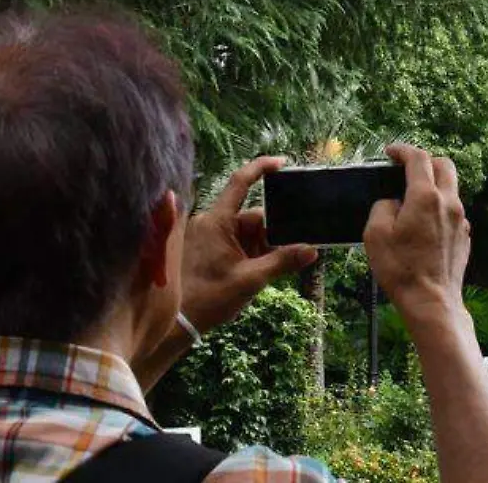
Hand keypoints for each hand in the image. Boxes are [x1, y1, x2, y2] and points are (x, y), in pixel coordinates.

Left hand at [179, 156, 318, 332]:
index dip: (262, 168)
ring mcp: (206, 237)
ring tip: (272, 270)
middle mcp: (210, 223)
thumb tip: (312, 250)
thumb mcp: (250, 280)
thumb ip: (282, 262)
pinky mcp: (205, 251)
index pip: (240, 182)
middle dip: (273, 234)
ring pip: (244, 234)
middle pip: (251, 217)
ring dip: (261, 248)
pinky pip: (234, 245)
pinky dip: (249, 255)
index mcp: (217, 221)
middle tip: (292, 251)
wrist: (175, 324)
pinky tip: (258, 272)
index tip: (282, 163)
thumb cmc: (207, 298)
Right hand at [365, 143, 470, 327]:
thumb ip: (383, 206)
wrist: (431, 301)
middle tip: (406, 169)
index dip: (403, 150)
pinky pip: (453, 211)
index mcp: (426, 197)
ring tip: (412, 198)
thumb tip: (392, 202)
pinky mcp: (464, 236)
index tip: (391, 153)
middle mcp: (449, 203)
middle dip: (425, 161)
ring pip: (451, 188)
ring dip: (434, 184)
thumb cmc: (401, 269)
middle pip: (444, 165)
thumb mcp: (375, 234)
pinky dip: (440, 207)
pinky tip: (424, 224)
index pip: (418, 158)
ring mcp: (461, 220)